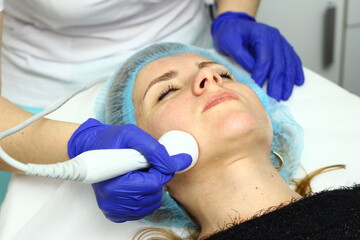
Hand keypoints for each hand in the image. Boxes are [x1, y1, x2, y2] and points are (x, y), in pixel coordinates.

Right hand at [68, 118, 191, 221]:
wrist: (92, 147)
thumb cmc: (111, 140)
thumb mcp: (133, 134)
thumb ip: (155, 149)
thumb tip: (175, 164)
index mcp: (115, 180)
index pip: (153, 183)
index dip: (162, 170)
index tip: (162, 161)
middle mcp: (111, 199)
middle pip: (153, 194)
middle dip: (157, 178)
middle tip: (147, 165)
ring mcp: (112, 208)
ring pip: (150, 204)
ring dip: (152, 188)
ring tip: (140, 173)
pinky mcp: (114, 212)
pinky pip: (142, 211)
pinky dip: (146, 197)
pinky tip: (137, 184)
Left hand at [211, 11, 303, 100]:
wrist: (235, 25)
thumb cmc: (230, 34)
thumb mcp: (229, 43)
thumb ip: (241, 56)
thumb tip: (253, 70)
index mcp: (261, 34)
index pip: (265, 59)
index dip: (262, 75)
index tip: (258, 87)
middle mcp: (274, 37)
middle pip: (279, 63)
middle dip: (277, 82)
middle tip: (275, 97)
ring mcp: (280, 41)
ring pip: (288, 63)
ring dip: (288, 81)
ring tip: (285, 95)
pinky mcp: (283, 47)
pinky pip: (293, 59)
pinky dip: (296, 71)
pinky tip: (298, 82)